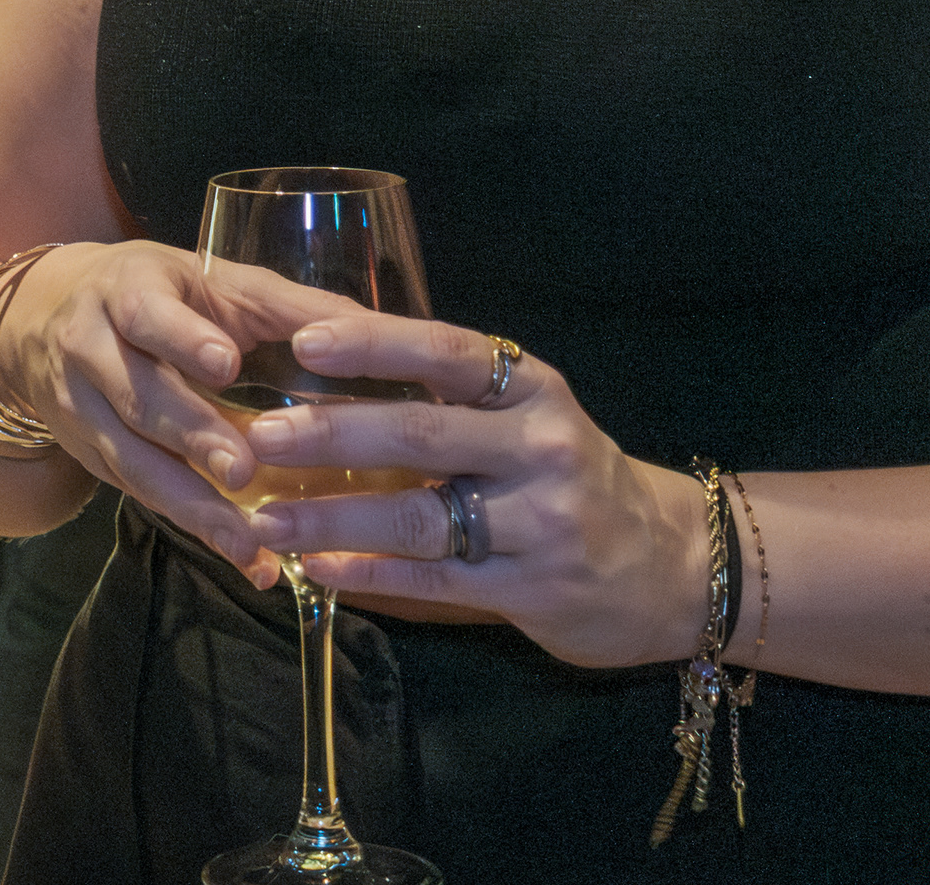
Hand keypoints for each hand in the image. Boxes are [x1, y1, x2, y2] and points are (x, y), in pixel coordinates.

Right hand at [0, 239, 378, 575]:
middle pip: (139, 398)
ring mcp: (81, 409)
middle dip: (192, 437)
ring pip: (133, 460)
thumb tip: (374, 329)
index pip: (147, 315)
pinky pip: (140, 495)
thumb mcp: (210, 280)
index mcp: (125, 291)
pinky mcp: (90, 457)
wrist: (44, 316)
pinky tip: (245, 560)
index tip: (226, 365)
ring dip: (192, 505)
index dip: (182, 339)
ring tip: (247, 542)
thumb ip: (284, 306)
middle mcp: (89, 349)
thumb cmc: (159, 293)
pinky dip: (194, 528)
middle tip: (245, 472)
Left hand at [231, 314, 716, 670]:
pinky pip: (434, 580)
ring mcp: (541, 523)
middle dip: (332, 435)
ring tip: (266, 517)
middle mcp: (541, 448)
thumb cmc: (569, 475)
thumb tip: (326, 371)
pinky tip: (317, 567)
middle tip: (260, 436)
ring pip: (417, 517)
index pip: (447, 353)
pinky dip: (369, 574)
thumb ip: (449, 398)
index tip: (304, 339)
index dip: (374, 345)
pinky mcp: (534, 590)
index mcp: (533, 390)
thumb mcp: (528, 416)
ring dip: (333, 516)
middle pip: (421, 435)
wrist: (669, 563)